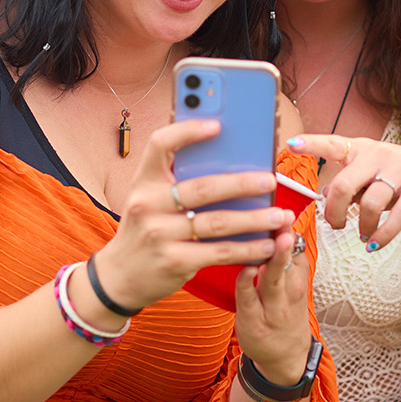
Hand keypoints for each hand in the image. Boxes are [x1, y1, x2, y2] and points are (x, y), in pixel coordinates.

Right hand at [93, 118, 293, 310]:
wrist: (120, 276)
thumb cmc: (145, 230)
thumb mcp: (149, 199)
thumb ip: (176, 181)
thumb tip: (228, 162)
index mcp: (144, 181)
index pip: (160, 144)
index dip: (187, 131)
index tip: (217, 125)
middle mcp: (148, 204)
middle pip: (202, 187)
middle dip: (242, 183)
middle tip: (270, 180)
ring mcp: (160, 234)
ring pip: (218, 222)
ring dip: (254, 219)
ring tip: (280, 215)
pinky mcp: (175, 261)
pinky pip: (219, 252)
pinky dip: (247, 248)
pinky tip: (266, 245)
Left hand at [232, 225, 310, 384]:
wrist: (286, 358)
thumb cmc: (285, 315)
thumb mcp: (294, 287)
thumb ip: (289, 258)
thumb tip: (281, 223)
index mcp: (298, 280)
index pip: (297, 250)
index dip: (290, 229)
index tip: (285, 209)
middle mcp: (289, 292)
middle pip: (289, 261)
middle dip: (285, 240)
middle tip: (284, 218)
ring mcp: (272, 308)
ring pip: (272, 279)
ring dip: (273, 259)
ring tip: (274, 240)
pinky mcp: (253, 321)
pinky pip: (249, 298)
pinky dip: (247, 282)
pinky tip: (245, 268)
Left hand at [287, 134, 400, 247]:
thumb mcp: (374, 176)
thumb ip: (352, 183)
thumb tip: (325, 195)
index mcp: (363, 149)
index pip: (331, 143)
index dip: (311, 145)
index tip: (290, 146)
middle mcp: (380, 153)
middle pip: (343, 184)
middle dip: (333, 212)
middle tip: (335, 226)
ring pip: (369, 203)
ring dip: (361, 226)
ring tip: (362, 235)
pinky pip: (396, 216)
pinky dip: (382, 235)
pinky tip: (375, 244)